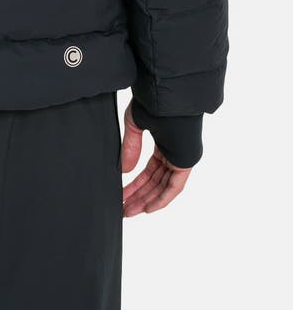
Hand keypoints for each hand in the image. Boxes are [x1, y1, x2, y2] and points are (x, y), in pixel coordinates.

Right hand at [121, 100, 190, 215]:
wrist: (166, 97)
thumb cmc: (153, 103)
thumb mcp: (135, 125)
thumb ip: (130, 148)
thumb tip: (125, 171)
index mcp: (165, 144)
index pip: (150, 171)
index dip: (136, 184)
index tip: (123, 194)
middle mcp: (175, 153)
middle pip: (156, 182)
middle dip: (139, 196)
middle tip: (124, 209)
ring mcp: (182, 158)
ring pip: (164, 187)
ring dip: (147, 201)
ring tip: (130, 211)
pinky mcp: (186, 162)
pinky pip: (174, 186)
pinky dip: (162, 198)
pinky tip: (148, 208)